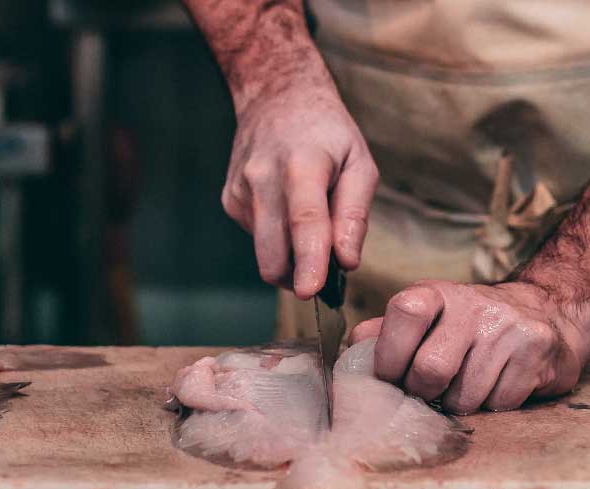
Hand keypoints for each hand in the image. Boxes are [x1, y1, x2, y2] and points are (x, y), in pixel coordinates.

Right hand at [222, 83, 377, 298]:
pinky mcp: (229, 201)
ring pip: (266, 252)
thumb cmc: (327, 133)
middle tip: (326, 272)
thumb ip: (355, 214)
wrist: (275, 96)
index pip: (305, 220)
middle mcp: (262, 178)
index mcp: (302, 164)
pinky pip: (258, 239)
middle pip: (273, 252)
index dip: (308, 260)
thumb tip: (347, 262)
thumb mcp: (359, 162)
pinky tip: (286, 205)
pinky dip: (278, 237)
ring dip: (291, 254)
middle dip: (298, 276)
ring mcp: (240, 191)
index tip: (310, 291)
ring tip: (309, 218)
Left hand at [349, 281, 589, 413]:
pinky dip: (493, 406)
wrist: (548, 312)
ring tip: (467, 387)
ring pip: (466, 396)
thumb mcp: (429, 318)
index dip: (389, 355)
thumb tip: (353, 350)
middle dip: (424, 394)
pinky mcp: (537, 350)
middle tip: (429, 393)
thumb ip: (388, 333)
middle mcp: (473, 304)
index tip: (390, 377)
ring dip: (460, 405)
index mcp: (437, 293)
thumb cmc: (471, 325)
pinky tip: (498, 386)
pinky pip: (501, 403)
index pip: (405, 312)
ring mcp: (508, 326)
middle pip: (431, 369)